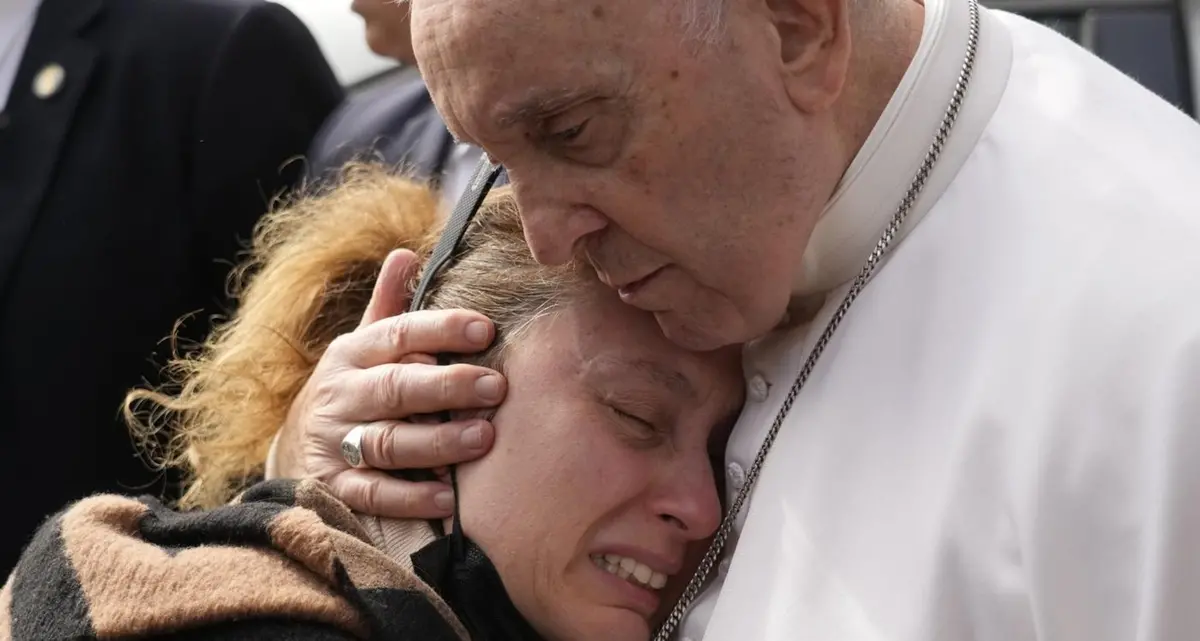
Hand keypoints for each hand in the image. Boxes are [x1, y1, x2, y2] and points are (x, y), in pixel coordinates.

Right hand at [277, 249, 505, 517]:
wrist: (295, 449)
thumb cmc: (353, 388)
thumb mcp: (364, 345)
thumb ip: (389, 307)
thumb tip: (406, 253)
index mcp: (352, 353)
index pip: (398, 334)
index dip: (441, 329)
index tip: (486, 329)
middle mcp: (341, 395)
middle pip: (396, 388)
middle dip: (448, 386)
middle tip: (496, 388)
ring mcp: (335, 442)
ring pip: (388, 442)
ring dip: (437, 442)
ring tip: (482, 439)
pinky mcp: (335, 488)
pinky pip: (373, 494)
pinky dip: (410, 497)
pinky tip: (447, 496)